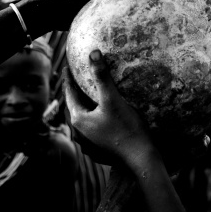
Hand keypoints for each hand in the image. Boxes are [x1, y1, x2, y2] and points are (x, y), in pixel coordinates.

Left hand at [63, 48, 150, 165]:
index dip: (70, 79)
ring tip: (94, 97)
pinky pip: (94, 131)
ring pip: (86, 120)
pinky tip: (106, 118)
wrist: (141, 158)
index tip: (69, 66)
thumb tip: (93, 53)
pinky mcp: (100, 151)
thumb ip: (102, 76)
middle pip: (77, 108)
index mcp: (79, 120)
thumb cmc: (127, 128)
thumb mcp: (113, 99)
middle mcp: (80, 134)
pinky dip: (97, 120)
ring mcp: (89, 145)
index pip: (70, 94)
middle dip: (79, 93)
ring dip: (89, 108)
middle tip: (81, 79)